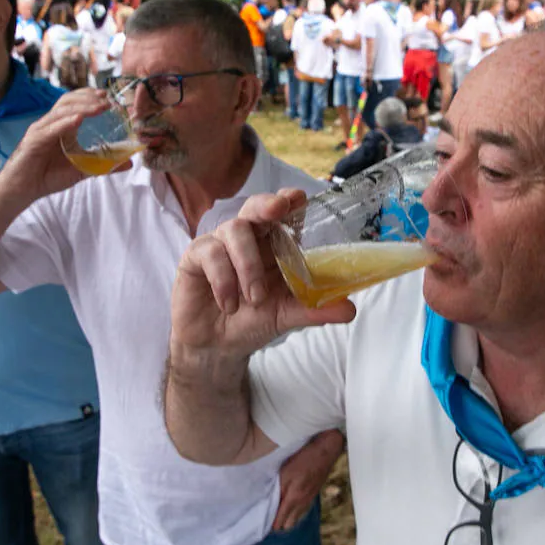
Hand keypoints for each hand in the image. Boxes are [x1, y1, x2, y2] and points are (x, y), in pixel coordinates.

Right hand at [0, 89, 118, 204]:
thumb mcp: (81, 170)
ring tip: (99, 107)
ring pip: (61, 111)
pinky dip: (65, 123)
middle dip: (88, 98)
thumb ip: (103, 164)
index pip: (74, 103)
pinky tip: (78, 119)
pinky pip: (50, 128)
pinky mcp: (33, 141)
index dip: (90, 97)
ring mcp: (40, 130)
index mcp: (60, 127)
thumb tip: (129, 163)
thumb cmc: (47, 177)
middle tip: (107, 99)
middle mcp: (50, 124)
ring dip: (82, 107)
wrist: (21, 190)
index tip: (108, 97)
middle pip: (68, 102)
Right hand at [170, 190, 355, 360]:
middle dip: (268, 204)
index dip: (290, 200)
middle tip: (278, 209)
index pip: (282, 212)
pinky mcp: (195, 257)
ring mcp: (219, 244)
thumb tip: (350, 309)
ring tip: (255, 299)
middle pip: (256, 206)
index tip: (299, 198)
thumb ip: (315, 309)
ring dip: (248, 265)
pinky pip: (209, 253)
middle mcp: (247, 237)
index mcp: (272, 244)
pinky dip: (224, 279)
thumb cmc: (252, 320)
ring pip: (234, 230)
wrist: (217, 346)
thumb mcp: (287, 315)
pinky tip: (229, 304)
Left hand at [272, 429, 343, 530]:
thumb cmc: (303, 460)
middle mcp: (302, 504)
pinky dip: (295, 510)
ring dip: (287, 516)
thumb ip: (278, 491)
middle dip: (279, 523)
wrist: (325, 452)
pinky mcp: (313, 495)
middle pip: (289, 525)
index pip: (280, 522)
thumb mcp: (285, 473)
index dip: (270, 524)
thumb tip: (269, 505)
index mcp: (293, 499)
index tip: (263, 519)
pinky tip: (290, 499)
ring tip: (278, 507)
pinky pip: (302, 509)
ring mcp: (309, 500)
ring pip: (296, 517)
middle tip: (270, 512)